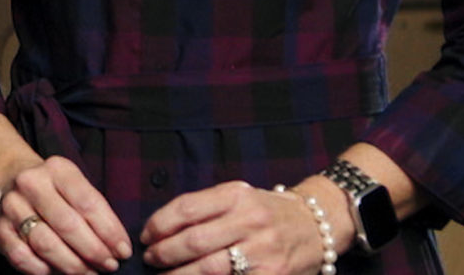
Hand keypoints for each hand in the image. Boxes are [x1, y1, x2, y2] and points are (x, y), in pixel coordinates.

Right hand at [0, 148, 128, 273]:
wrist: (11, 179)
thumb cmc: (56, 190)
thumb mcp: (76, 187)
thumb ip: (95, 212)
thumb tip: (118, 248)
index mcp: (57, 169)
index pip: (88, 203)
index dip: (110, 231)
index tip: (123, 251)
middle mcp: (31, 183)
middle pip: (67, 224)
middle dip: (94, 251)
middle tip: (109, 266)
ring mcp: (12, 206)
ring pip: (45, 243)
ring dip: (72, 265)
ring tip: (89, 273)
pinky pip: (21, 256)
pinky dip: (42, 270)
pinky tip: (57, 273)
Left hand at [137, 182, 330, 273]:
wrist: (317, 226)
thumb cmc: (267, 212)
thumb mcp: (240, 196)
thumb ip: (205, 208)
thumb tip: (160, 229)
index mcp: (237, 196)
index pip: (187, 208)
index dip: (159, 224)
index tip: (146, 236)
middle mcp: (251, 221)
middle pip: (194, 241)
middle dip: (164, 254)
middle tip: (150, 259)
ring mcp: (263, 251)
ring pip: (209, 269)